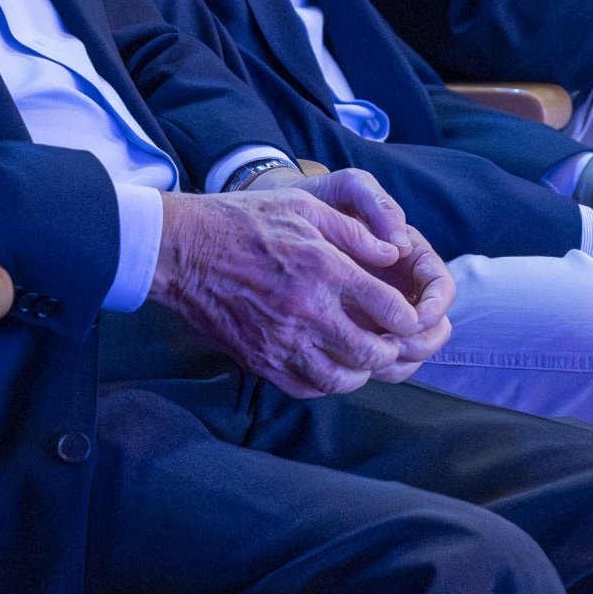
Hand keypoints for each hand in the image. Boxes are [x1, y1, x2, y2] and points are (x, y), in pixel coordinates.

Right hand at [148, 181, 435, 398]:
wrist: (182, 250)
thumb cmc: (243, 221)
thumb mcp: (303, 205)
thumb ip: (354, 231)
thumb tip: (394, 251)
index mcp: (324, 269)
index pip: (390, 309)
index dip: (410, 316)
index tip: (409, 314)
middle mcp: (307, 310)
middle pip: (372, 352)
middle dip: (392, 348)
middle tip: (391, 339)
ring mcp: (281, 341)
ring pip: (342, 378)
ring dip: (362, 370)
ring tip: (364, 355)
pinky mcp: (260, 360)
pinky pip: (306, 387)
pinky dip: (327, 382)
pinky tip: (330, 365)